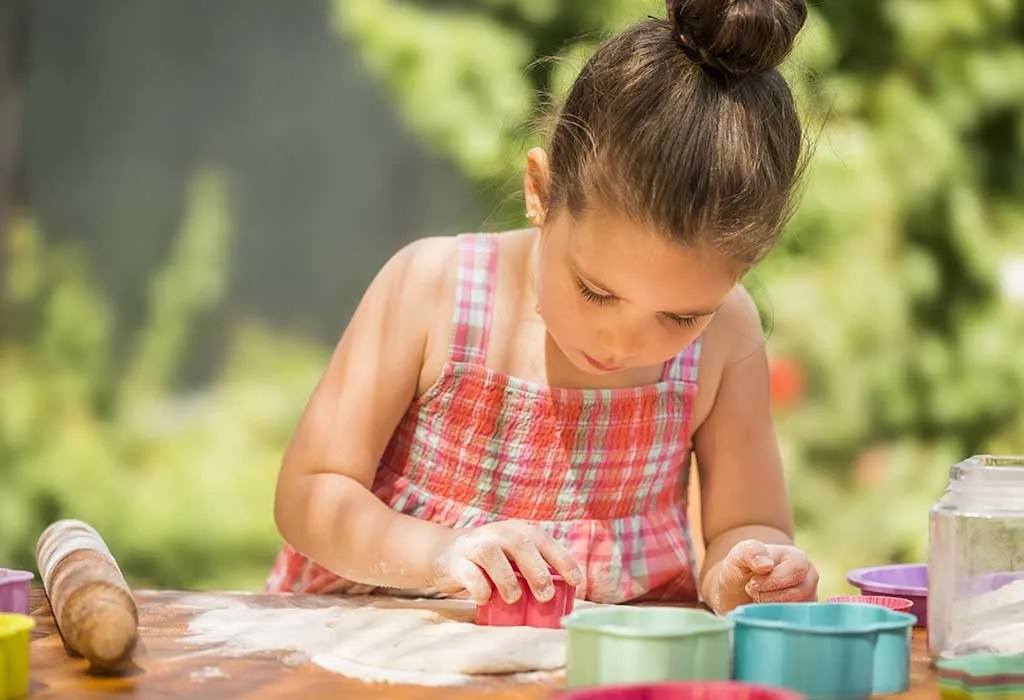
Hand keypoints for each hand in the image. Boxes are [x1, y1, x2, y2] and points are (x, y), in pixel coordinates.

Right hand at [431, 520, 583, 604]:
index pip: (543, 539)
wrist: (441, 553)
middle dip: (537, 570)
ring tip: (514, 599)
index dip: (562, 559)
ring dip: (507, 579)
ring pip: (492, 554)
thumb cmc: (488, 562)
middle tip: (546, 595)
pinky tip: (485, 599)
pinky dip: (479, 587)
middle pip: (520, 544)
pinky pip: (469, 572)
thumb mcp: (511, 557)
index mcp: (515, 530)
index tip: (576, 581)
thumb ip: (531, 568)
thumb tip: (565, 596)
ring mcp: (474, 544)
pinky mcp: (454, 561)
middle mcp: (496, 532)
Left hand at [713, 539, 817, 612]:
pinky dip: (775, 617)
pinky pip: (794, 622)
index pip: (797, 569)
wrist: (736, 592)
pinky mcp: (803, 616)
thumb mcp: (740, 555)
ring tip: (757, 598)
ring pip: (796, 609)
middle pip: (798, 592)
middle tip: (752, 591)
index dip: (772, 579)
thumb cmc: (742, 569)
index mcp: (798, 558)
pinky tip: (764, 609)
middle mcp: (809, 578)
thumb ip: (751, 552)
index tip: (752, 581)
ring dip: (770, 606)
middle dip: (769, 595)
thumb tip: (766, 565)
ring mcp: (808, 598)